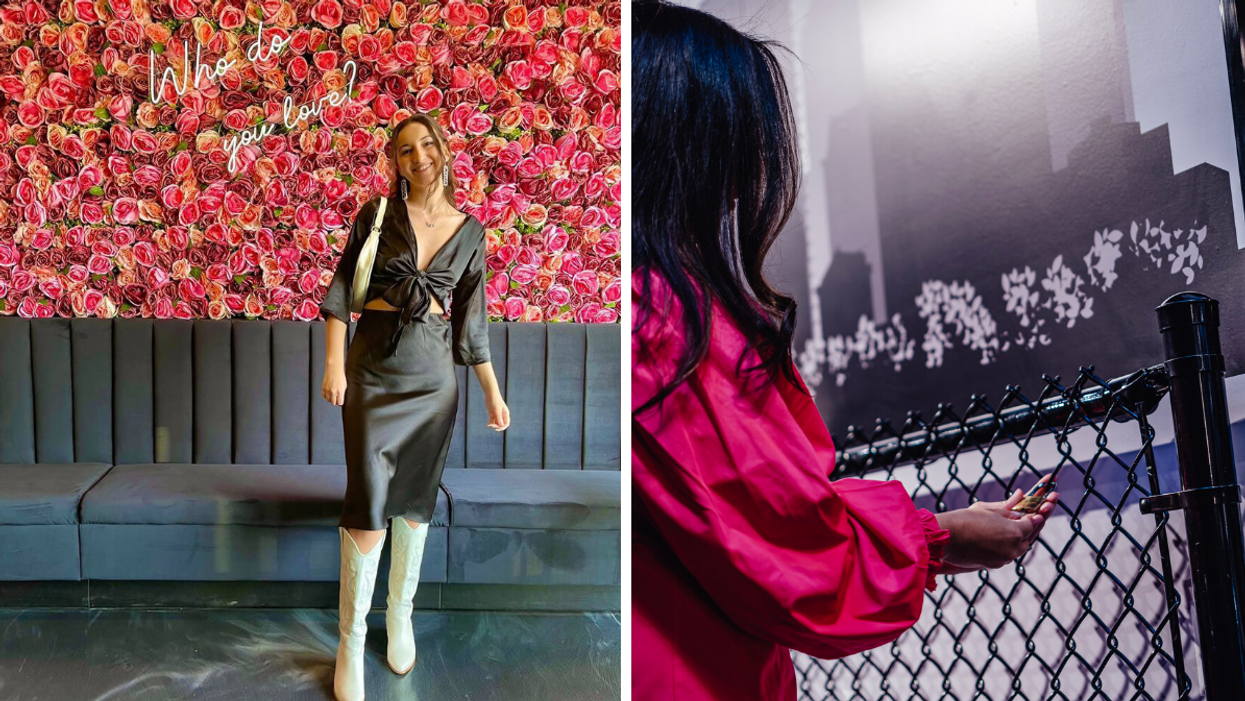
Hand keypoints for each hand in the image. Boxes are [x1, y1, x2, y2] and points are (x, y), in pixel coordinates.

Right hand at [322, 365, 346, 405]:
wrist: (334, 369)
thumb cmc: (340, 376)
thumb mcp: (345, 385)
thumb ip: (343, 393)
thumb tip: (342, 398)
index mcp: (340, 391)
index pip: (340, 403)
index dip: (341, 403)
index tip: (341, 402)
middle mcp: (333, 392)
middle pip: (333, 403)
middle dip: (336, 402)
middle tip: (337, 400)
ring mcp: (327, 390)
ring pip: (328, 400)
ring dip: (330, 399)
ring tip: (333, 396)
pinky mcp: (323, 387)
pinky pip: (324, 395)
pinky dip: (326, 396)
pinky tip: (328, 394)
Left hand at [485, 392, 509, 430]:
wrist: (490, 394)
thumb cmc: (495, 401)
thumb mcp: (497, 410)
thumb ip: (499, 418)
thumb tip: (501, 426)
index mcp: (505, 414)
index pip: (506, 424)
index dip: (502, 427)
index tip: (497, 428)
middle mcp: (502, 415)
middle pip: (501, 424)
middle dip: (497, 426)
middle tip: (491, 425)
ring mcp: (497, 414)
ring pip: (496, 423)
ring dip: (493, 425)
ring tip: (489, 425)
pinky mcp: (492, 413)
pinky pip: (492, 421)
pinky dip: (490, 423)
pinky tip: (488, 425)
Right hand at [935, 479, 1058, 572]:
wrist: (946, 539)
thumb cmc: (965, 519)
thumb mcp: (987, 509)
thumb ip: (1007, 505)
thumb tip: (1021, 495)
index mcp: (1014, 532)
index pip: (1032, 523)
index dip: (1035, 515)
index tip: (1036, 510)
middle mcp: (1013, 548)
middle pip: (1029, 537)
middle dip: (1031, 527)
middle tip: (1032, 517)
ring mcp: (1005, 559)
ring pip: (1020, 548)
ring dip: (1021, 538)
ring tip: (1017, 527)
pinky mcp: (995, 564)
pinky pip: (1008, 553)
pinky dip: (1009, 545)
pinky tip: (1003, 537)